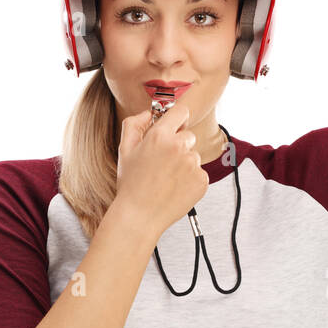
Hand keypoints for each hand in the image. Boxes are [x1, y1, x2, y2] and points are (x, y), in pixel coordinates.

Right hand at [113, 102, 207, 237]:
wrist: (140, 216)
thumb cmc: (131, 184)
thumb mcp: (125, 149)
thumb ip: (134, 124)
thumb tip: (148, 113)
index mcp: (160, 136)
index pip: (181, 111)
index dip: (177, 117)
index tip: (175, 124)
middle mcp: (179, 147)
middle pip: (188, 135)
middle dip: (178, 144)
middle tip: (163, 162)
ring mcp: (193, 165)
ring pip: (194, 156)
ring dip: (184, 163)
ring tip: (167, 178)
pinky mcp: (202, 181)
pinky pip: (200, 173)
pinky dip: (191, 179)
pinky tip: (175, 187)